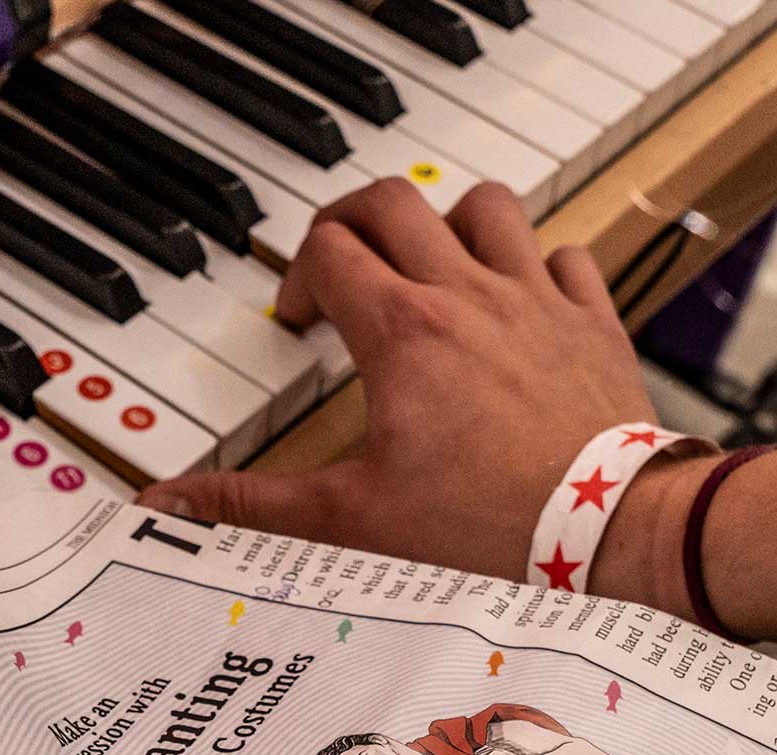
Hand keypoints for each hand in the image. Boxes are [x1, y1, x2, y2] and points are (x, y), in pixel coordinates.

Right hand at [139, 180, 679, 597]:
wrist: (605, 530)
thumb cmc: (486, 526)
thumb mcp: (353, 518)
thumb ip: (256, 503)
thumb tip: (171, 504)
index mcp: (401, 330)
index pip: (327, 252)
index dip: (300, 277)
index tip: (301, 319)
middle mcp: (467, 294)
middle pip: (394, 203)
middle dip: (354, 221)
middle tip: (343, 261)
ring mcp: (536, 300)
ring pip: (486, 206)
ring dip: (449, 222)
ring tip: (431, 263)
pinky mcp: (592, 322)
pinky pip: (566, 256)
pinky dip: (539, 264)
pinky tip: (521, 299)